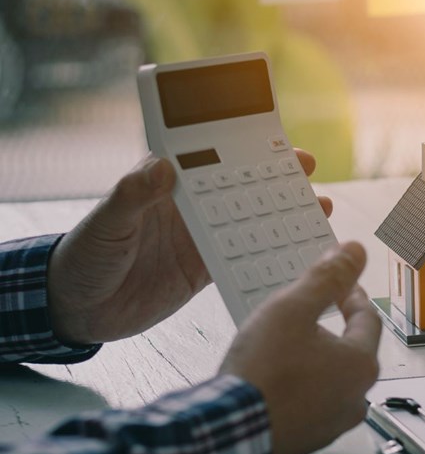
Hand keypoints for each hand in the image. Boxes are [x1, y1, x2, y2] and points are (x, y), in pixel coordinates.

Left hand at [47, 152, 331, 344]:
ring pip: (250, 220)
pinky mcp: (203, 270)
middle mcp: (187, 208)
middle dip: (276, 177)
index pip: (211, 158)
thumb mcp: (105, 223)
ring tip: (317, 209)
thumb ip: (132, 195)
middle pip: (239, 186)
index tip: (277, 143)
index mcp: (165, 187)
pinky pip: (244, 257)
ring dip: (281, 214)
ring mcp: (199, 238)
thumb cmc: (82, 257)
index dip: (244, 148)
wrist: (77, 310)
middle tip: (309, 171)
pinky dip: (269, 253)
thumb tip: (162, 166)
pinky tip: (294, 250)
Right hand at [220, 242, 380, 453]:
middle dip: (332, 329)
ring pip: (332, 380)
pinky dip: (300, 388)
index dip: (352, 296)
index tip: (340, 285)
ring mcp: (333, 423)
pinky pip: (311, 404)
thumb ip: (326, 278)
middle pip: (352, 351)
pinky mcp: (309, 439)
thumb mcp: (292, 309)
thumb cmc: (262, 373)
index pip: (368, 319)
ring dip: (315, 360)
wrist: (228, 433)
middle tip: (308, 314)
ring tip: (286, 346)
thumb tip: (355, 251)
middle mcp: (356, 397)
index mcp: (361, 365)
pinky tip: (275, 379)